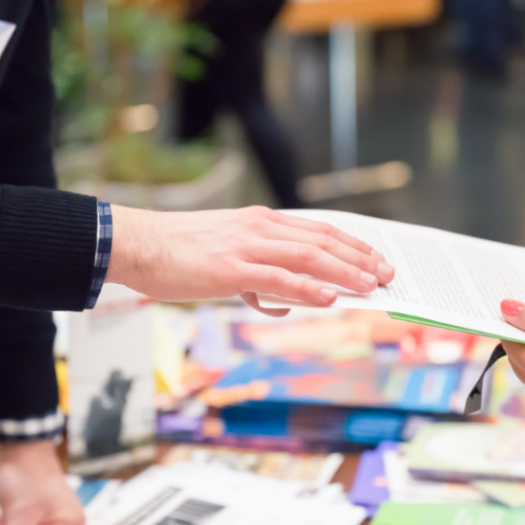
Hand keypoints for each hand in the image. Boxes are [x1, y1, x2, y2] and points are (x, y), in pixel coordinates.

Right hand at [105, 206, 394, 315]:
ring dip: (344, 272)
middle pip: (322, 240)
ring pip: (308, 256)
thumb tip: (278, 303)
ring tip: (371, 286)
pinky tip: (329, 298)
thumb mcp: (225, 257)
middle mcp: (260, 227)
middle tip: (387, 274)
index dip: (351, 243)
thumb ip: (256, 277)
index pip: (318, 229)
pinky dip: (308, 287)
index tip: (375, 257)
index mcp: (260, 222)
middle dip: (359, 257)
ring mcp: (247, 246)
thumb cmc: (177, 253)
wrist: (138, 244)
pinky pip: (278, 277)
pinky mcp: (231, 268)